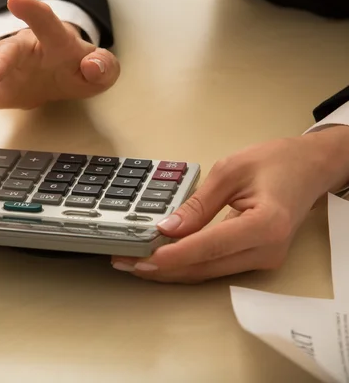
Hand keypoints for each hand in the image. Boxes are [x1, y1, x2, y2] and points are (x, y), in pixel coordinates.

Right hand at [0, 0, 119, 113]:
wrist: (57, 78)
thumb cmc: (75, 70)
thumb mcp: (101, 72)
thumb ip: (104, 68)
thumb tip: (91, 66)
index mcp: (53, 41)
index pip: (45, 22)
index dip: (33, 12)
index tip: (18, 1)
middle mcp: (22, 46)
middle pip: (6, 47)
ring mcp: (0, 61)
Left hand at [112, 126, 348, 283]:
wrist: (310, 168)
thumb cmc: (276, 162)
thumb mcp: (231, 170)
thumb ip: (198, 204)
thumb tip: (167, 228)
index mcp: (265, 224)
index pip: (210, 246)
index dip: (174, 254)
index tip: (142, 257)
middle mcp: (266, 250)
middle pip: (204, 268)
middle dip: (161, 268)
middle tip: (124, 261)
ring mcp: (263, 259)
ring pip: (207, 272)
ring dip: (169, 270)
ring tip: (133, 262)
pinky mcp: (255, 259)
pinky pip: (214, 266)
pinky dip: (186, 264)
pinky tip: (160, 258)